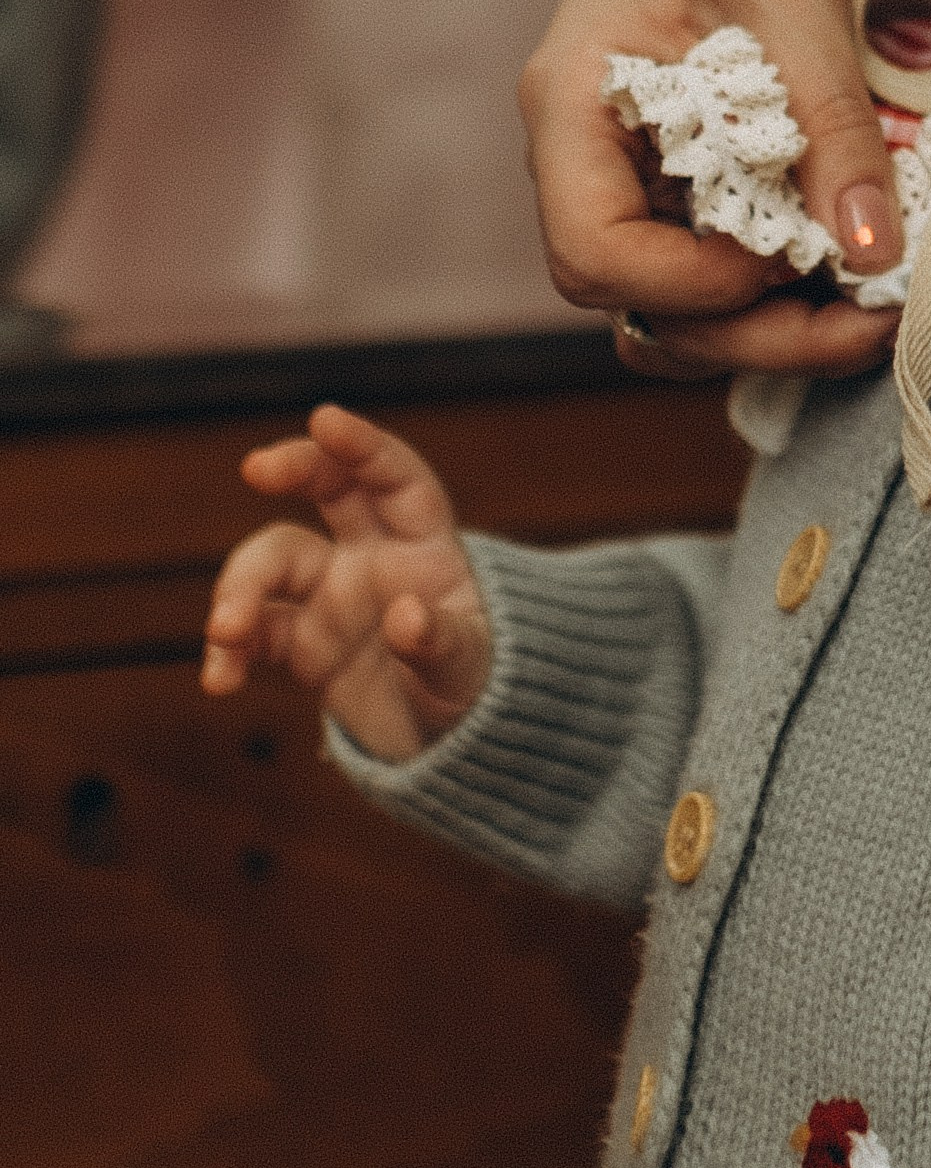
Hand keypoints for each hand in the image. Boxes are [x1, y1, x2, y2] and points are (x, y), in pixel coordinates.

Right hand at [202, 405, 490, 761]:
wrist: (449, 747)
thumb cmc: (474, 688)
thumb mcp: (470, 669)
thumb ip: (440, 643)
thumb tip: (405, 616)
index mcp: (426, 545)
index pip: (397, 478)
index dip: (363, 446)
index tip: (325, 420)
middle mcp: (373, 556)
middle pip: (329, 489)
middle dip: (293, 467)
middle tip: (257, 467)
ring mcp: (330, 596)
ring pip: (272, 563)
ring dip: (240, 589)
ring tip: (226, 632)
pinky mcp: (298, 643)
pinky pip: (251, 633)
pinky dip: (228, 651)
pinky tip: (220, 679)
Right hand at [520, 0, 900, 378]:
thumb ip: (830, 118)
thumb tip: (869, 250)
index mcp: (572, 108)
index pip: (593, 251)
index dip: (693, 283)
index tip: (793, 254)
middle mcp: (582, 168)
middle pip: (636, 306)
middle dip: (753, 334)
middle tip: (872, 324)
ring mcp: (626, 191)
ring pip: (671, 316)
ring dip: (768, 335)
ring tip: (872, 317)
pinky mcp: (675, 202)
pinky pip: (707, 283)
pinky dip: (775, 303)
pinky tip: (850, 285)